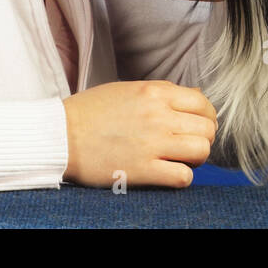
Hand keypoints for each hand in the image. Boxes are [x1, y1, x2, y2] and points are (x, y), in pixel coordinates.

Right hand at [62, 80, 216, 187]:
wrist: (61, 135)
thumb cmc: (91, 112)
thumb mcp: (129, 89)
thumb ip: (162, 92)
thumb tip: (195, 95)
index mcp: (155, 92)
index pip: (202, 102)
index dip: (205, 116)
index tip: (196, 125)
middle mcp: (158, 115)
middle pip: (207, 128)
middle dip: (203, 138)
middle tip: (188, 145)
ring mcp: (152, 143)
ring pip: (201, 150)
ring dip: (196, 158)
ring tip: (181, 159)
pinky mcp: (143, 170)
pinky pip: (182, 177)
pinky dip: (182, 177)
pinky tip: (169, 173)